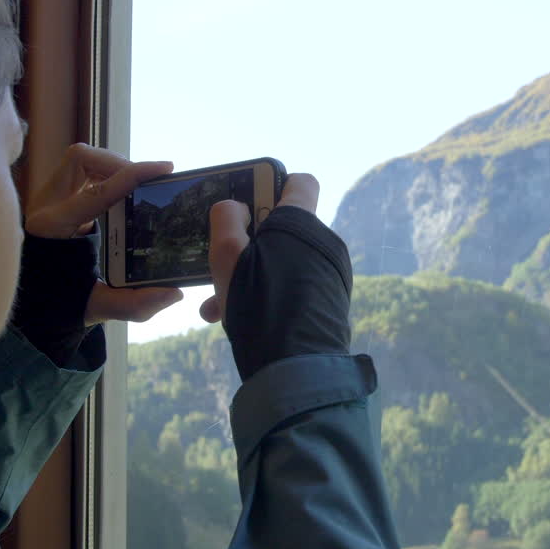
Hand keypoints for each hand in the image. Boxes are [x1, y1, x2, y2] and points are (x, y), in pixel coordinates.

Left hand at [22, 143, 183, 325]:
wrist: (34, 298)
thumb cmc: (63, 299)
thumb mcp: (98, 306)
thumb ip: (136, 305)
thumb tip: (174, 293)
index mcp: (52, 228)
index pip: (97, 191)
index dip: (133, 175)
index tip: (165, 168)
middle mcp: (45, 205)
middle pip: (81, 159)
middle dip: (118, 164)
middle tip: (148, 181)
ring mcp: (48, 197)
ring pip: (81, 158)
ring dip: (112, 166)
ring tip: (136, 184)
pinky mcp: (55, 195)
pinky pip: (81, 169)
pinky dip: (105, 173)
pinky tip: (121, 190)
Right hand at [198, 173, 320, 322]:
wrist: (296, 366)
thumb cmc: (257, 303)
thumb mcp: (226, 254)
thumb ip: (227, 218)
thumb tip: (237, 208)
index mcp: (301, 222)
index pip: (300, 182)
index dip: (273, 186)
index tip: (248, 205)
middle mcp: (323, 243)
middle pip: (283, 229)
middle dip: (249, 244)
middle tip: (221, 266)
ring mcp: (331, 274)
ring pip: (284, 263)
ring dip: (252, 277)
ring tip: (218, 306)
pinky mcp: (331, 301)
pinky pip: (295, 287)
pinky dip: (269, 296)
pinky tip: (239, 321)